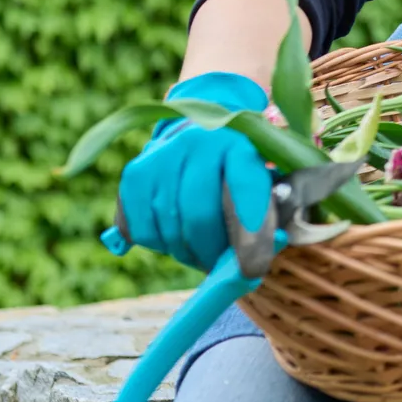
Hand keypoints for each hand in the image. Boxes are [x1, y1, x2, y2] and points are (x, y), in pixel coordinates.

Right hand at [116, 72, 273, 270]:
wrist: (205, 129)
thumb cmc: (242, 169)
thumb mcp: (266, 183)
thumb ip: (267, 219)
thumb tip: (252, 266)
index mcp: (241, 144)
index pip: (245, 194)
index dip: (249, 238)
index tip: (249, 271)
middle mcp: (198, 142)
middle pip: (198, 217)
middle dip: (210, 252)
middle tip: (218, 264)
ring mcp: (162, 155)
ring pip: (168, 227)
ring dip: (186, 252)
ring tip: (199, 248)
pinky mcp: (135, 173)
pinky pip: (141, 229)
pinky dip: (159, 244)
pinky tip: (175, 234)